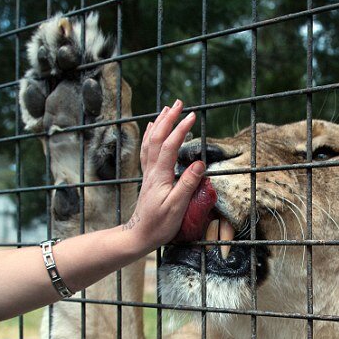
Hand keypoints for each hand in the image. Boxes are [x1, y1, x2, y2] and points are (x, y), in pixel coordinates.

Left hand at [122, 100, 202, 247]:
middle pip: (158, 138)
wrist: (139, 235)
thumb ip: (187, 184)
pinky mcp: (149, 177)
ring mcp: (148, 173)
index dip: (180, 129)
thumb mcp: (177, 207)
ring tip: (168, 109)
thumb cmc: (159, 224)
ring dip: (159, 123)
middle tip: (179, 102)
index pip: (170, 146)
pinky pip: (147, 150)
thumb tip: (199, 164)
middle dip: (168, 118)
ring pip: (151, 141)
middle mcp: (152, 170)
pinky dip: (150, 135)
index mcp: (160, 176)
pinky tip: (152, 128)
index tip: (192, 116)